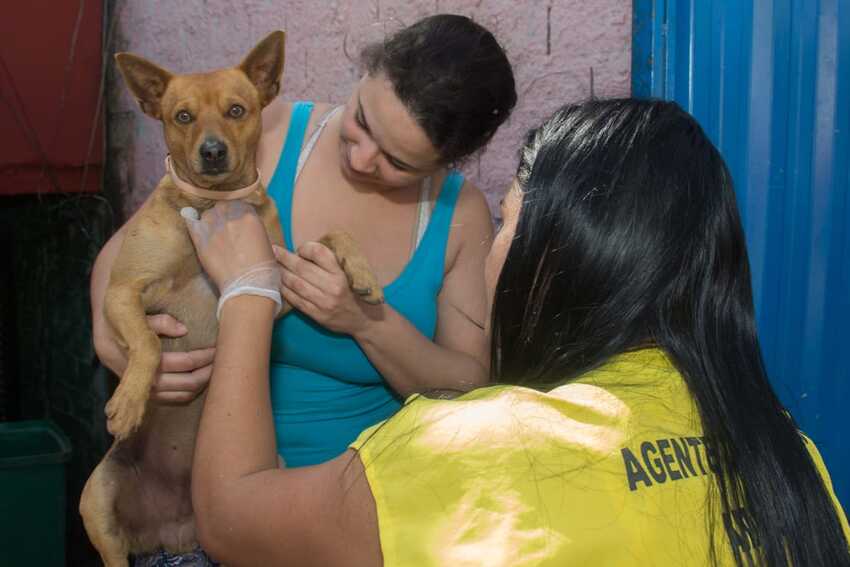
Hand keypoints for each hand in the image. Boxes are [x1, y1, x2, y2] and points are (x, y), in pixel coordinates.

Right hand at [94, 313, 213, 403]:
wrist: (105, 327)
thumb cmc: (124, 315)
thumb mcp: (137, 312)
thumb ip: (160, 321)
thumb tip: (184, 330)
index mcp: (138, 358)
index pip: (180, 363)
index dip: (203, 356)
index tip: (217, 348)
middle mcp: (139, 379)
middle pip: (184, 384)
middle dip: (207, 373)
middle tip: (224, 361)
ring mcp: (141, 389)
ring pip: (179, 396)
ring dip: (200, 385)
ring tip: (215, 371)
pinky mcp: (143, 393)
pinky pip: (171, 399)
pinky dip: (188, 392)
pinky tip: (200, 380)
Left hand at [182, 201, 275, 290]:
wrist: (249, 287)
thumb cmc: (263, 270)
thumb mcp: (265, 242)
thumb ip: (252, 228)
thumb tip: (244, 226)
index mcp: (250, 217)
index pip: (239, 204)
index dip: (237, 212)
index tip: (236, 220)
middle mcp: (231, 218)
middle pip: (222, 207)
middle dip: (224, 214)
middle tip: (225, 227)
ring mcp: (214, 228)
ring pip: (207, 215)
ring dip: (210, 221)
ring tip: (214, 232)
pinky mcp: (201, 240)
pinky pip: (191, 222)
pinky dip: (191, 221)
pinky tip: (192, 221)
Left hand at [275, 243, 380, 334]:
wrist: (364, 319)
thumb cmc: (354, 292)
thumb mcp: (348, 274)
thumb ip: (330, 264)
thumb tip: (303, 253)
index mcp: (341, 273)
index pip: (319, 253)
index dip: (305, 248)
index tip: (300, 249)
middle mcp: (333, 287)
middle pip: (302, 268)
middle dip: (285, 258)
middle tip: (273, 250)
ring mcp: (324, 303)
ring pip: (296, 284)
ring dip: (281, 274)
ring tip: (272, 266)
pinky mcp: (317, 315)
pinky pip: (296, 300)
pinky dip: (285, 291)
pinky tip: (278, 284)